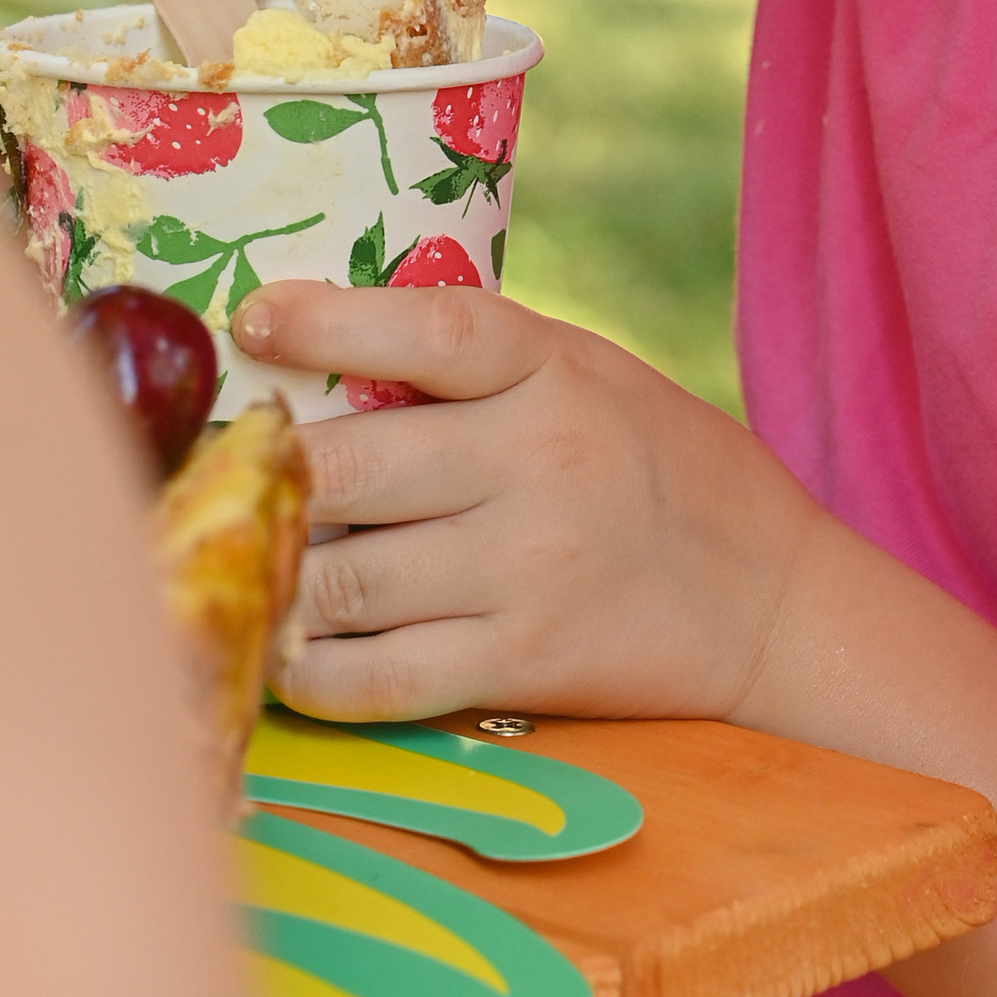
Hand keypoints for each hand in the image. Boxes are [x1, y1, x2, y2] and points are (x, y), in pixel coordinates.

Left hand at [232, 269, 821, 723]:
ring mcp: (527, 568)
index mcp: (555, 370)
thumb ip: (480, 369)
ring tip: (242, 569)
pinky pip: (378, 676)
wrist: (774, 601)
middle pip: (347, 469)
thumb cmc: (661, 468)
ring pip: (343, 578)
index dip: (327, 322)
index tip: (254, 320)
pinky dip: (313, 672)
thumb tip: (321, 361)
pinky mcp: (521, 662)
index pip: (427, 328)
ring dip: (275, 579)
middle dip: (265, 479)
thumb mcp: (590, 376)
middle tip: (222, 482)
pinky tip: (290, 654)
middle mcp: (538, 461)